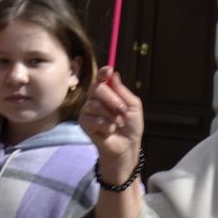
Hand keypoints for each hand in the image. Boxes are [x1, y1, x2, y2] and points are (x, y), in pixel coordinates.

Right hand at [80, 67, 144, 184]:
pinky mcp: (84, 123)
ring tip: (118, 123)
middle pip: (96, 89)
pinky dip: (105, 125)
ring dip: (110, 115)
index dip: (103, 73)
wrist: (127, 146)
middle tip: (122, 110)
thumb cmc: (131, 126)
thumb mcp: (133, 106)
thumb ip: (123, 91)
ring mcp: (87, 111)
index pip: (101, 78)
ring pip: (94, 104)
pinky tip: (109, 131)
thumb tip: (113, 75)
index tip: (108, 71)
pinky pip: (92, 119)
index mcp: (108, 92)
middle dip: (111, 99)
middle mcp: (95, 99)